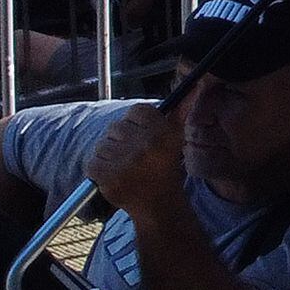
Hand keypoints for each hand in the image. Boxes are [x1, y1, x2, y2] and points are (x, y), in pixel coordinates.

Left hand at [83, 102, 188, 217]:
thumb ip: (181, 111)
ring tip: (124, 166)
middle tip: (134, 155)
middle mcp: (145, 145)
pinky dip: (99, 169)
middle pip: (116, 126)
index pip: (137, 111)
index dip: (137, 123)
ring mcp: (125, 162)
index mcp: (163, 133)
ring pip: (102, 144)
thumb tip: (196, 84)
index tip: (142, 135)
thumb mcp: (176, 139)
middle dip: (121, 139)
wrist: (158, 205)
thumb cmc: (165, 168)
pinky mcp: (108, 177)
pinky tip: (114, 175)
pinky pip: (92, 162)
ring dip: (109, 154)